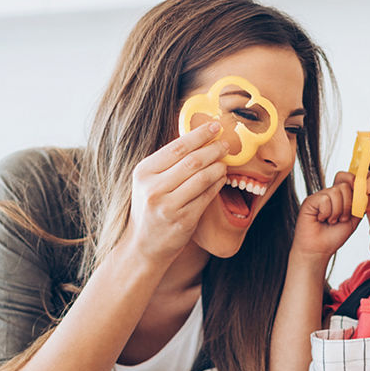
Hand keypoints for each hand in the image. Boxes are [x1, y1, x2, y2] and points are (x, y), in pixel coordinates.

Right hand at [124, 122, 228, 264]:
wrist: (143, 244)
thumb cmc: (150, 207)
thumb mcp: (149, 181)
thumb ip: (168, 161)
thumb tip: (198, 137)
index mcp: (143, 172)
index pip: (177, 147)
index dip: (200, 134)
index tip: (215, 126)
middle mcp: (153, 188)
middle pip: (192, 161)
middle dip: (213, 149)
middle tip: (226, 143)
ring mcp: (168, 206)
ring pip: (202, 178)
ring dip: (218, 166)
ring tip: (225, 161)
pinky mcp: (183, 220)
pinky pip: (206, 196)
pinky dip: (217, 184)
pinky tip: (222, 178)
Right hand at [293, 171, 361, 258]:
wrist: (320, 250)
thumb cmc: (334, 236)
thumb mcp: (353, 219)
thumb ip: (360, 203)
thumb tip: (364, 190)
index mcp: (339, 196)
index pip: (347, 177)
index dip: (354, 183)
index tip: (358, 198)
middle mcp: (328, 193)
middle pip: (344, 185)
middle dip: (347, 205)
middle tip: (341, 218)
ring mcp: (318, 196)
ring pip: (335, 192)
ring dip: (337, 212)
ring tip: (331, 221)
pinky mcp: (310, 201)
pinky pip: (324, 199)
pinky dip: (327, 213)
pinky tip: (321, 220)